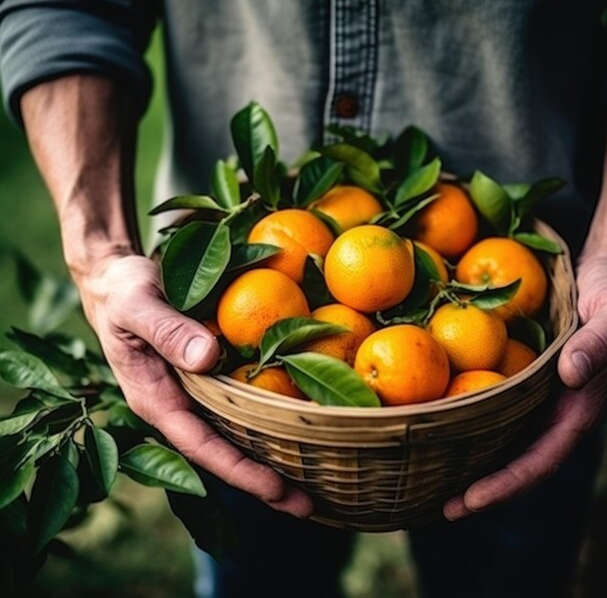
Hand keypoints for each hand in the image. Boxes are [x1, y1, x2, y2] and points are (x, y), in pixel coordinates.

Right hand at [76, 253, 313, 517]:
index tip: (276, 489)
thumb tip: (207, 358)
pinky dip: (266, 415)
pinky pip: (239, 402)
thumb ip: (166, 330)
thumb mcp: (136, 305)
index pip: (200, 445)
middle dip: (262, 479)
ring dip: (271, 453)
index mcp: (155, 398)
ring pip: (234, 430)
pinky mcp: (208, 374)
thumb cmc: (121, 292)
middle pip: (222, 449)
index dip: (238, 469)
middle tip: (308, 503)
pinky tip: (297, 421)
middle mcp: (177, 403)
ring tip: (314, 476)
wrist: (116, 279)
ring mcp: (194, 391)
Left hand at [443, 251, 606, 520]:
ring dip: (474, 463)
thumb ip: (597, 342)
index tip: (471, 499)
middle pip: (520, 460)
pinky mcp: (526, 380)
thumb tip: (572, 376)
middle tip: (442, 507)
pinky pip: (498, 408)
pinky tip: (443, 425)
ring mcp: (541, 397)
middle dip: (485, 488)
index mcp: (580, 406)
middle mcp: (558, 410)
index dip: (509, 482)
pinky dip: (473, 424)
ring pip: (507, 440)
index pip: (544, 457)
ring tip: (433, 480)